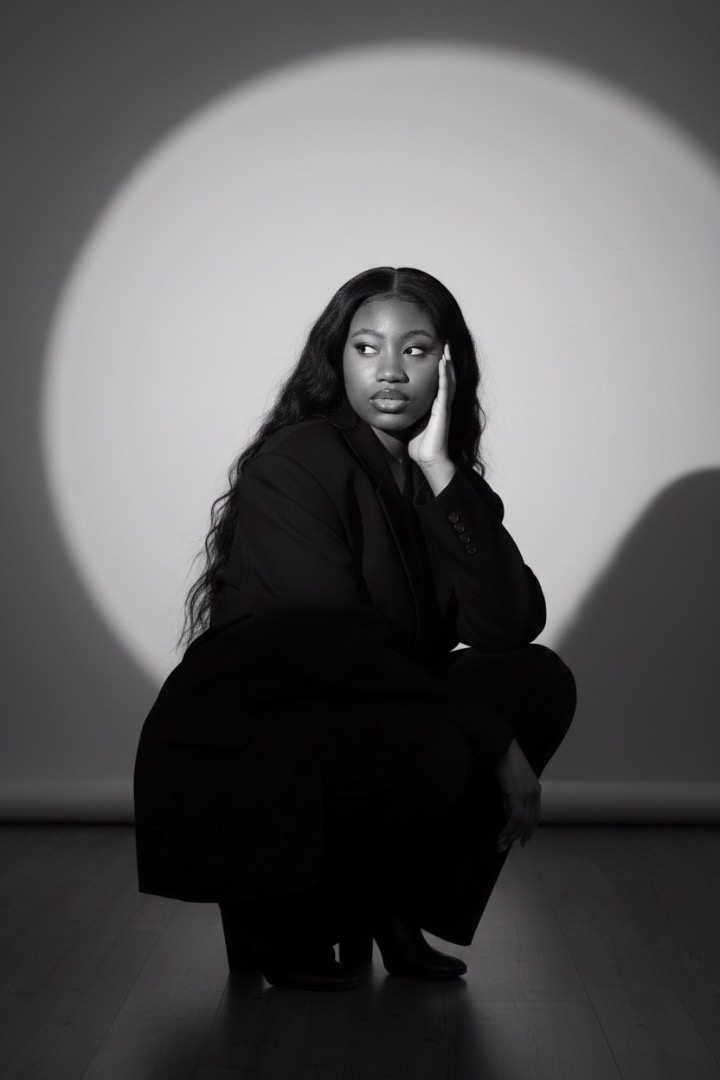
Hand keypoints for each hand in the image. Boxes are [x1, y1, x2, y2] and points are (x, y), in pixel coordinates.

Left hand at [408, 345, 456, 493]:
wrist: (428, 460)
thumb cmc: (418, 443)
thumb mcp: (409, 419)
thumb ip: (405, 408)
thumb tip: (389, 400)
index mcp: (433, 403)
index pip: (436, 378)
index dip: (435, 363)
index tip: (431, 347)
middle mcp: (440, 402)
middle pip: (445, 375)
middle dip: (445, 358)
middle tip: (443, 340)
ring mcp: (443, 406)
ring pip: (448, 378)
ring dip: (447, 362)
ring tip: (446, 346)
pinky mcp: (443, 411)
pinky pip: (445, 390)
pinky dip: (445, 375)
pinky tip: (443, 363)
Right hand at [493, 739, 541, 852]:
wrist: (500, 744)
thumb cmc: (502, 758)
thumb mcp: (510, 781)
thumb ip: (512, 796)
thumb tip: (509, 812)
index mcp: (535, 789)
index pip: (536, 816)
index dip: (529, 831)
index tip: (522, 842)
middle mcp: (535, 793)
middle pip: (530, 822)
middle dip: (518, 837)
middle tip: (505, 847)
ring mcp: (528, 794)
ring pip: (523, 824)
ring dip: (511, 836)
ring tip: (499, 844)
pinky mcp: (518, 794)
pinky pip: (516, 819)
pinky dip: (508, 829)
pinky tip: (500, 835)